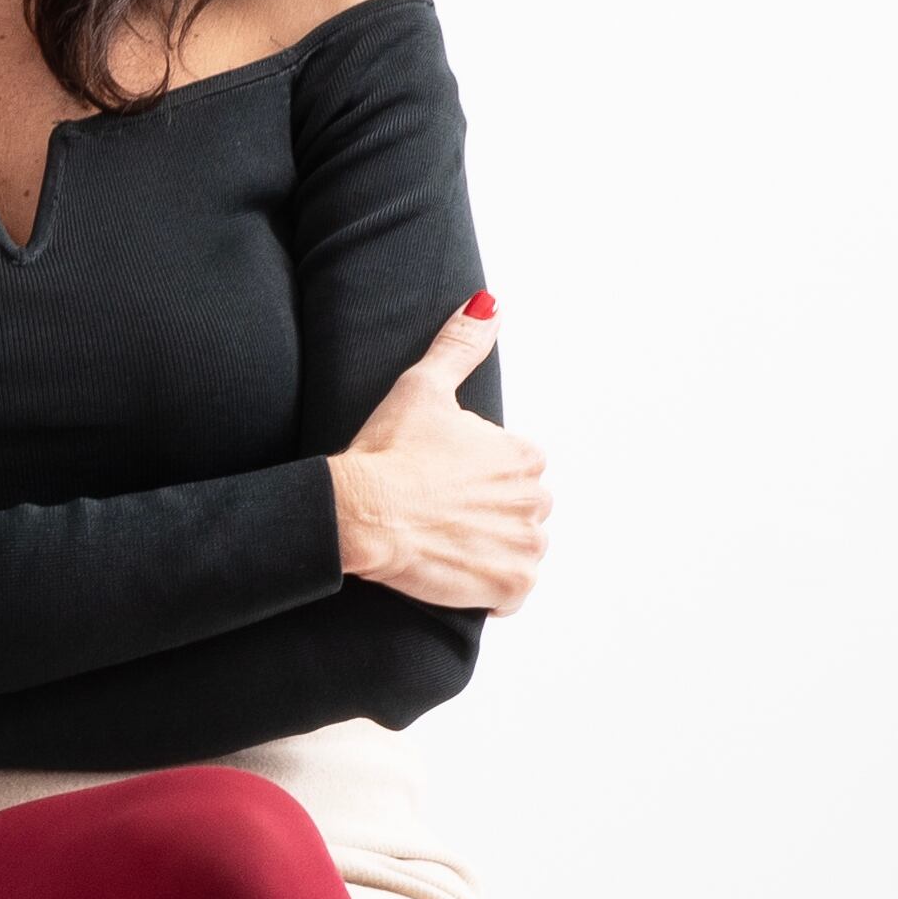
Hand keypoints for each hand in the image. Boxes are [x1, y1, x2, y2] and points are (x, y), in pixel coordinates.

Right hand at [333, 300, 549, 610]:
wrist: (362, 514)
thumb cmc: (387, 451)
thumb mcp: (422, 387)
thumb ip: (460, 345)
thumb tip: (487, 304)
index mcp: (523, 455)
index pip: (515, 468)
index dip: (476, 476)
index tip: (441, 480)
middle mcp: (536, 500)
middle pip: (520, 510)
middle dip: (488, 514)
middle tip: (439, 512)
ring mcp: (524, 547)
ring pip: (519, 548)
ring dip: (491, 550)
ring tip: (446, 542)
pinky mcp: (509, 587)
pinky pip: (513, 594)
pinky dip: (491, 590)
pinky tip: (457, 573)